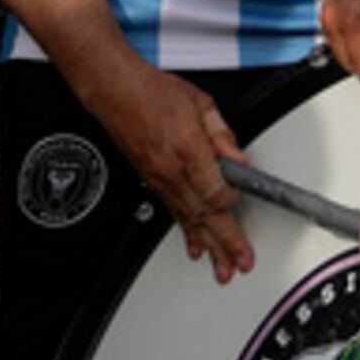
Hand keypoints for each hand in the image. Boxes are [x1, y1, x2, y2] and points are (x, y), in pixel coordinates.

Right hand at [72, 53, 254, 282]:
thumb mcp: (200, 104)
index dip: (233, 199)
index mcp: (188, 149)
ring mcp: (159, 179)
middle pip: (204, 213)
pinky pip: (172, 212)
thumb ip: (223, 135)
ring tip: (221, 267)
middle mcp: (172, 170)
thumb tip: (239, 160)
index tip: (243, 197)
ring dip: (207, 245)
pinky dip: (187, 232)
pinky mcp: (150, 182)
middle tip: (240, 262)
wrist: (116, 91)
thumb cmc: (154, 92)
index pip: (216, 189)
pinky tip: (196, 248)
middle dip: (225, 241)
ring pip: (188, 219)